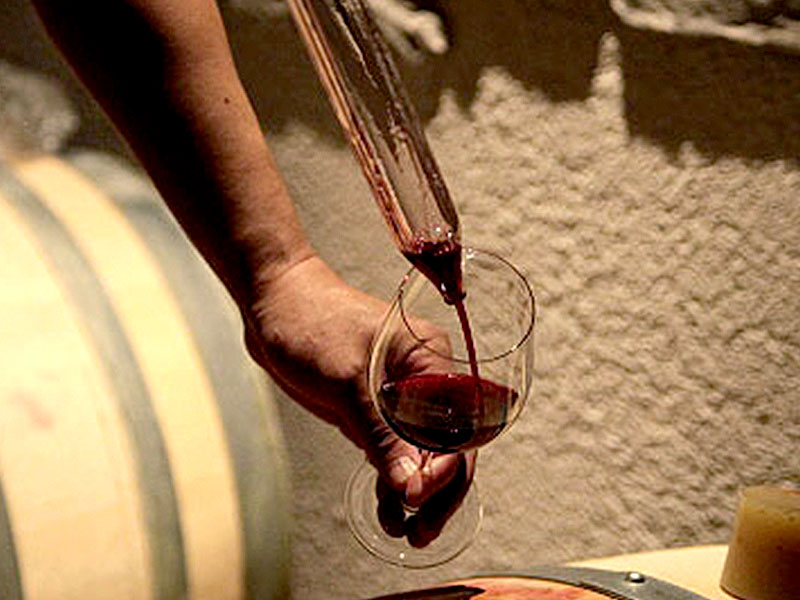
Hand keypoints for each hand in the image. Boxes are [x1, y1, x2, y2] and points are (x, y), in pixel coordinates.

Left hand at [244, 255, 474, 515]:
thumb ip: (381, 433)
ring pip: (422, 455)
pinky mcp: (374, 410)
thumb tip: (412, 485)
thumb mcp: (347, 380)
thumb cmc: (312, 322)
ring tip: (405, 532)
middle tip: (421, 531)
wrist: (274, 303)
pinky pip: (395, 452)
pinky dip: (393, 481)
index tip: (418, 497)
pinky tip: (388, 510)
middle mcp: (424, 380)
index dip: (447, 467)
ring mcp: (400, 398)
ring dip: (416, 494)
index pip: (459, 424)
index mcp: (431, 360)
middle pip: (448, 445)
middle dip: (438, 491)